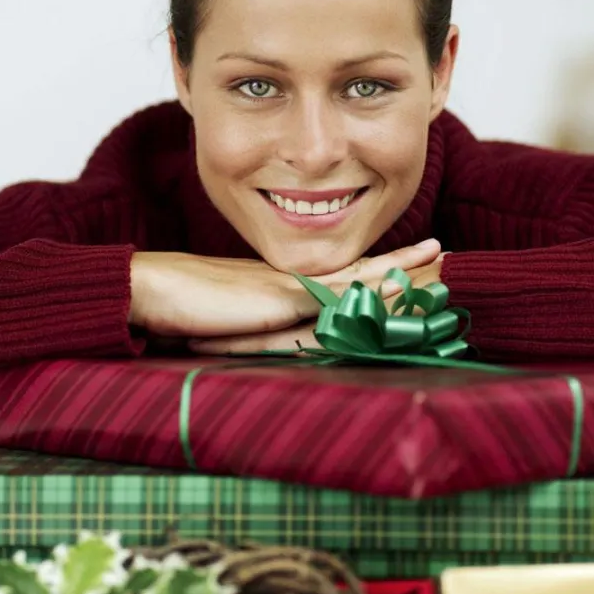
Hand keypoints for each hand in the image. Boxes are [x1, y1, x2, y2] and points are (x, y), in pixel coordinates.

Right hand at [128, 240, 442, 339]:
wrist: (152, 291)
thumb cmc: (188, 308)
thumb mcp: (238, 327)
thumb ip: (272, 331)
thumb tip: (308, 341)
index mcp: (289, 288)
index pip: (347, 278)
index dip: (382, 270)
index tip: (414, 263)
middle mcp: (296, 282)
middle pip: (363, 272)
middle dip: (404, 265)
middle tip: (442, 252)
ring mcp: (291, 286)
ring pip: (357, 279)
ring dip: (398, 272)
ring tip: (437, 260)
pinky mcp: (279, 297)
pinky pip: (333, 295)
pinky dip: (367, 289)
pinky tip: (394, 285)